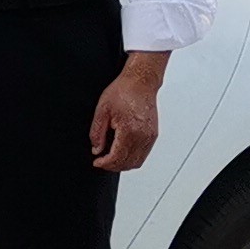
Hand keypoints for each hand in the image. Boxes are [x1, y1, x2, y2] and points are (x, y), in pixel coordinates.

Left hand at [88, 55, 168, 172]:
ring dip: (124, 164)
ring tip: (111, 158)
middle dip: (113, 166)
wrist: (140, 82)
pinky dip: (133, 157)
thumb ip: (97, 133)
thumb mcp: (102, 110)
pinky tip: (123, 151)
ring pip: (138, 162)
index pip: (117, 158)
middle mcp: (143, 136)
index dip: (105, 164)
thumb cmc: (123, 91)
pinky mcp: (153, 134)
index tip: (97, 162)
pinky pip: (144, 154)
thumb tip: (96, 149)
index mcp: (130, 130)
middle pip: (128, 163)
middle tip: (102, 161)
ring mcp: (150, 136)